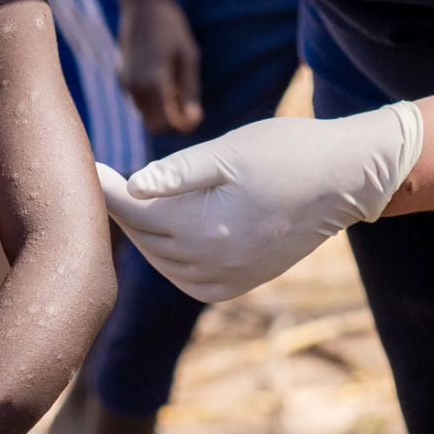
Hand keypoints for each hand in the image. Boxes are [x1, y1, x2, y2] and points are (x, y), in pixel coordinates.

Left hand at [96, 102, 423, 301]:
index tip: (89, 168)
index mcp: (205, 227)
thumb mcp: (229, 150)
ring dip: (143, 234)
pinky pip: (189, 280)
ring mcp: (229, 278)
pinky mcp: (241, 283)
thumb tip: (131, 187)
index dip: (107, 188)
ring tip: (128, 204)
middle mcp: (214, 263)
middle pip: (145, 237)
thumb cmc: (287, 152)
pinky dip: (170, 260)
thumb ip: (177, 173)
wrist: (344, 180)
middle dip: (121, 209)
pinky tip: (164, 236)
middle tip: (102, 181)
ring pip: (163, 261)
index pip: (136, 210)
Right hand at [118, 0, 201, 133]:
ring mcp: (126, 83)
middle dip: (173, 122)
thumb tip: (194, 121)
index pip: (165, 124)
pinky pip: (141, 102)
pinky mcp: (124, 78)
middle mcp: (135, 87)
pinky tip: (167, 78)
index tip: (197, 114)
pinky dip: (155, 101)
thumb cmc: (170, 26)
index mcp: (153, 82)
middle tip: (191, 103)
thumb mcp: (189, 57)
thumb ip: (190, 91)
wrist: (141, 3)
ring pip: (147, 115)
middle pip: (154, 125)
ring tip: (179, 84)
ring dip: (164, 111)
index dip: (183, 126)